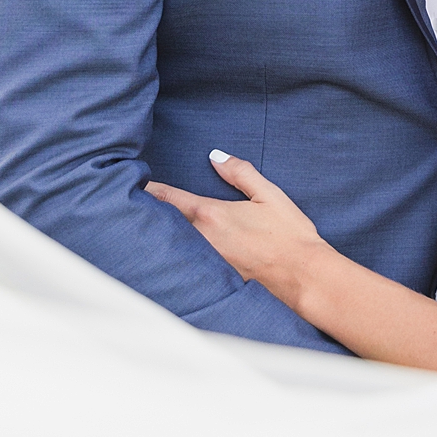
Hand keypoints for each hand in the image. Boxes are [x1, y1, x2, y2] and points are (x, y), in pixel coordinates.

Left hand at [145, 151, 325, 308]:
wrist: (303, 276)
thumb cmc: (290, 234)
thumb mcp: (269, 195)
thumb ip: (240, 173)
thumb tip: (216, 157)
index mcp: (212, 214)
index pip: (169, 199)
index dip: (150, 190)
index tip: (135, 184)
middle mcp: (202, 239)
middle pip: (165, 224)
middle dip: (150, 215)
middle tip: (133, 206)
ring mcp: (206, 262)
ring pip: (175, 245)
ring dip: (163, 236)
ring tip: (149, 229)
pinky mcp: (214, 279)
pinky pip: (189, 263)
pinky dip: (180, 255)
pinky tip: (178, 256)